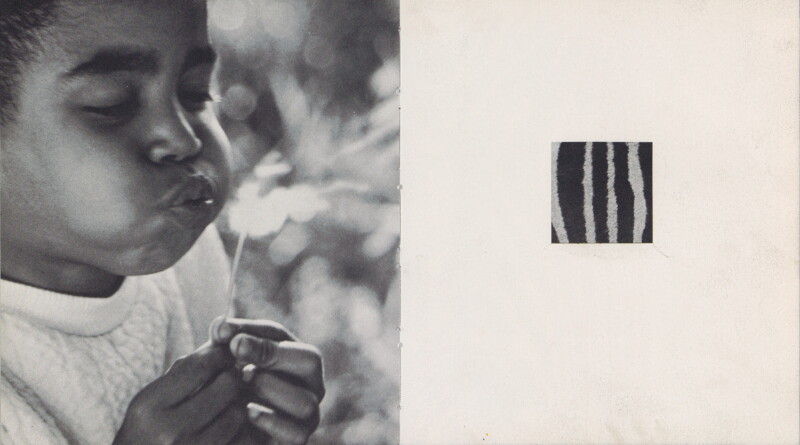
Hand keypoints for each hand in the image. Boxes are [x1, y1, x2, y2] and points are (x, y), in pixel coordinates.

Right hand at [113, 343, 245, 444]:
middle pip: (226, 386)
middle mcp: (169, 432)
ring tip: (228, 405)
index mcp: (148, 406)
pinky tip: (230, 428)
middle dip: (232, 377)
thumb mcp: (151, 401)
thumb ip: (184, 371)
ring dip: (237, 405)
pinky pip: (241, 440)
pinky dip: (241, 431)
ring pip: (237, 414)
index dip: (219, 354)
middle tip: (230, 377)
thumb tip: (222, 339)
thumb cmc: (143, 434)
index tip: (225, 353)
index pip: (199, 366)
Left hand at [210, 317, 324, 444]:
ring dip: (273, 388)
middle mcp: (309, 381)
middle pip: (311, 360)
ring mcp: (308, 412)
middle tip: (240, 356)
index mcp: (289, 353)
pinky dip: (273, 420)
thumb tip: (221, 327)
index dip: (253, 332)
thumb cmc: (227, 389)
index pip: (278, 334)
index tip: (226, 337)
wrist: (223, 427)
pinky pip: (296, 433)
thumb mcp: (223, 362)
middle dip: (273, 354)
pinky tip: (249, 411)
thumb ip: (222, 342)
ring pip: (306, 399)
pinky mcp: (298, 437)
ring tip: (246, 384)